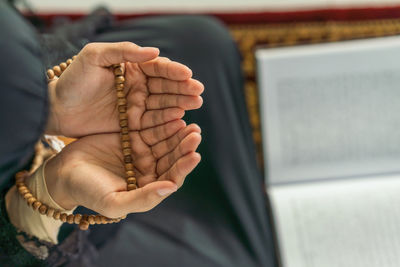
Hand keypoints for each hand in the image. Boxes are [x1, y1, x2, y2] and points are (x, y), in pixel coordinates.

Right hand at [45, 122, 201, 217]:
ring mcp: (141, 153)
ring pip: (164, 142)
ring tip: (189, 123)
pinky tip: (171, 114)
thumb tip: (171, 188)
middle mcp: (149, 171)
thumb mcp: (114, 201)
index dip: (184, 167)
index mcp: (148, 188)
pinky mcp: (132, 137)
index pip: (172, 178)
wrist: (63, 173)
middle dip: (184, 146)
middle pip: (172, 158)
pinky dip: (161, 122)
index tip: (194, 155)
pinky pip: (150, 128)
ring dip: (177, 133)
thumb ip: (143, 198)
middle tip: (195, 133)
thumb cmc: (87, 192)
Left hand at [47, 42, 203, 136]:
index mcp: (130, 68)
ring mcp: (136, 106)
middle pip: (165, 87)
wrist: (56, 109)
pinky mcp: (132, 124)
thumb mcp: (94, 57)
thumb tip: (154, 51)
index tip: (188, 75)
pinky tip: (180, 119)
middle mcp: (137, 86)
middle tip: (198, 92)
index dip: (173, 71)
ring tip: (195, 104)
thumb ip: (123, 51)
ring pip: (163, 104)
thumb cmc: (72, 80)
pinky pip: (153, 122)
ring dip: (180, 103)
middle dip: (182, 89)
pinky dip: (167, 120)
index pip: (157, 68)